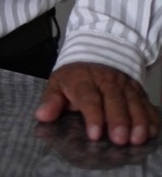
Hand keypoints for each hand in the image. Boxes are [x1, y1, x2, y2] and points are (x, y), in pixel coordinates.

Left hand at [35, 62, 158, 145]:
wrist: (96, 53)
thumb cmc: (74, 77)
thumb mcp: (57, 84)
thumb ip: (51, 101)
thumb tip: (42, 116)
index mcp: (82, 79)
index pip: (88, 97)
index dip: (92, 115)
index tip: (94, 134)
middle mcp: (106, 81)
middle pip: (114, 100)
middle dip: (118, 121)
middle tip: (119, 140)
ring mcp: (125, 85)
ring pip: (134, 102)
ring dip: (138, 121)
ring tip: (137, 139)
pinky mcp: (138, 90)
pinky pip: (147, 103)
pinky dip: (151, 118)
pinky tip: (151, 132)